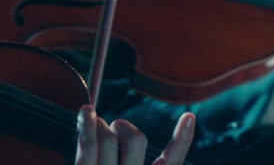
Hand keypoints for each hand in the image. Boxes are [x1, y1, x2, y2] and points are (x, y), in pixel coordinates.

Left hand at [75, 105, 194, 164]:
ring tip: (93, 126)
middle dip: (123, 127)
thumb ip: (129, 161)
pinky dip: (87, 122)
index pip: (172, 164)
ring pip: (108, 139)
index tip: (188, 116)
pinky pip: (88, 143)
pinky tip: (86, 112)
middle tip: (113, 128)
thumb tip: (124, 133)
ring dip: (98, 124)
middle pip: (136, 140)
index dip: (183, 140)